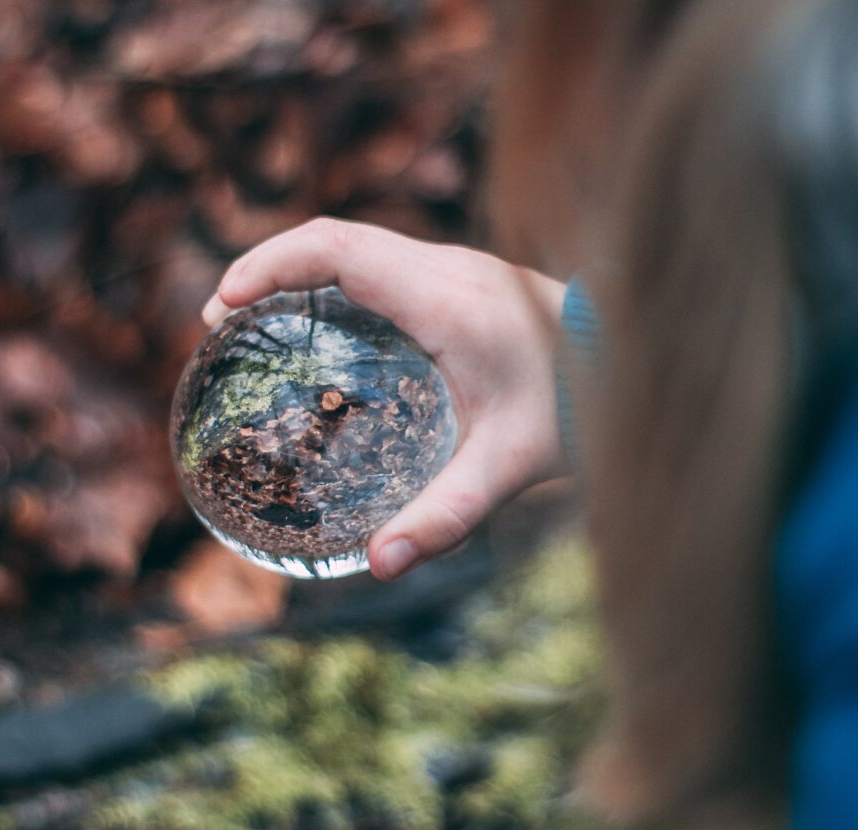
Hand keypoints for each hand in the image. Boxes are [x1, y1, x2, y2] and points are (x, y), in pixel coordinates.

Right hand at [203, 218, 567, 579]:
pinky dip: (335, 283)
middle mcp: (446, 267)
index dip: (270, 264)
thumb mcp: (509, 466)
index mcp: (445, 296)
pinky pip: (380, 264)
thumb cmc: (577, 408)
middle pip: (335, 238)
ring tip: (257, 321)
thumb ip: (446, 515)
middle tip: (224, 320)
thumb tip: (381, 563)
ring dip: (300, 270)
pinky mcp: (461, 281)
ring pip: (356, 245)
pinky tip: (323, 332)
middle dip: (270, 267)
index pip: (337, 247)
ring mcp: (455, 267)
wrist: (634, 361)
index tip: (224, 305)